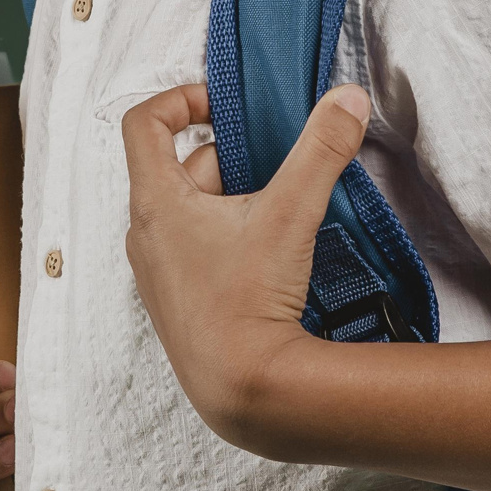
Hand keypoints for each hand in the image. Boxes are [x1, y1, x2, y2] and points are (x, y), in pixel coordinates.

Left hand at [120, 79, 367, 451]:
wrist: (243, 391)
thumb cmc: (250, 302)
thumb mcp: (291, 213)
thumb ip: (321, 150)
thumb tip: (346, 99)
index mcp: (154, 202)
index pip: (144, 123)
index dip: (180, 99)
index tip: (223, 104)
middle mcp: (144, 234)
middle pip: (182, 168)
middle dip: (234, 158)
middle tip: (282, 166)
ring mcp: (156, 271)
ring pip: (193, 210)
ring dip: (235, 200)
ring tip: (282, 212)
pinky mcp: (177, 302)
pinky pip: (196, 248)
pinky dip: (228, 236)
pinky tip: (268, 254)